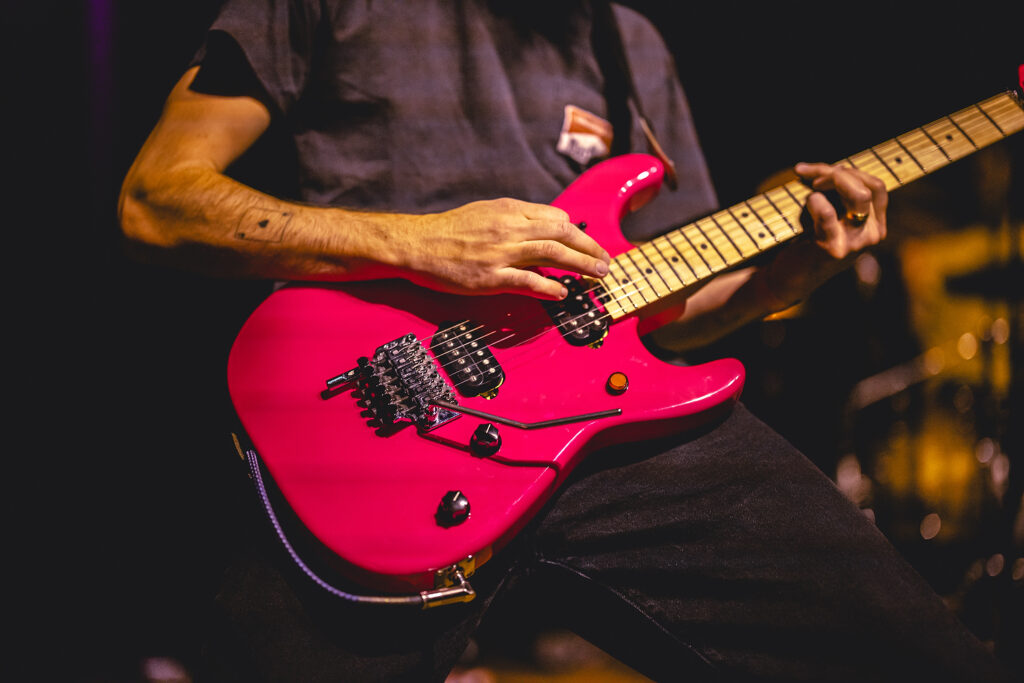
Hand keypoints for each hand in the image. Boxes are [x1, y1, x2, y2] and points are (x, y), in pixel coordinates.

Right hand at [394, 198, 610, 299]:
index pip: (555, 217)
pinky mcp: (491, 277)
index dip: (576, 231)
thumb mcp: (484, 213)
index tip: (586, 244)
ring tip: (597, 275)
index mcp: (508, 210)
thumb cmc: (448, 231)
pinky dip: (550, 287)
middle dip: (589, 248)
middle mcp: (509, 227)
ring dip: (581, 265)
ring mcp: (501, 253)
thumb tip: (540, 228)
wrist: (417, 244)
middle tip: (606, 261)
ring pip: (552, 254)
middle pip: (562, 233)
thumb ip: (513, 219)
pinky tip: (563, 293)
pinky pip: (528, 281)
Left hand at [760, 162, 887, 308]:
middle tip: (811, 177)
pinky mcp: (832, 248)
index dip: (850, 171)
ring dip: (830, 181)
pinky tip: (806, 204)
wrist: (788, 279)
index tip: (822, 171)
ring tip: (810, 187)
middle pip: (869, 187)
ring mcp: (855, 243)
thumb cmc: (807, 243)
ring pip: (858, 195)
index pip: (876, 186)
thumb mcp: (832, 217)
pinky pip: (827, 211)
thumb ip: (839, 195)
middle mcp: (872, 235)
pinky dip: (813, 200)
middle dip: (838, 173)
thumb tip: (838, 167)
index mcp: (875, 225)